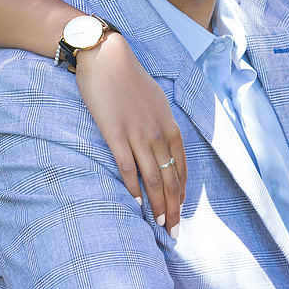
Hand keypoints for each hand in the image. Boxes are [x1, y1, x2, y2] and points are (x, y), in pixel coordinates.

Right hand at [75, 32, 185, 235]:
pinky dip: (133, 188)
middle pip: (170, 179)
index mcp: (169, 125)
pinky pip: (127, 168)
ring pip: (153, 179)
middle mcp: (158, 133)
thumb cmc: (129, 77)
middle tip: (174, 232)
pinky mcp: (115, 134)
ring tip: (160, 227)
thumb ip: (160, 124)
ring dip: (158, 206)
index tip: (180, 211)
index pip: (181, 167)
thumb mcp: (155, 100)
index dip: (182, 192)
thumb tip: (163, 145)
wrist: (106, 56)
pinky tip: (136, 204)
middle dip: (174, 208)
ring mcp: (137, 135)